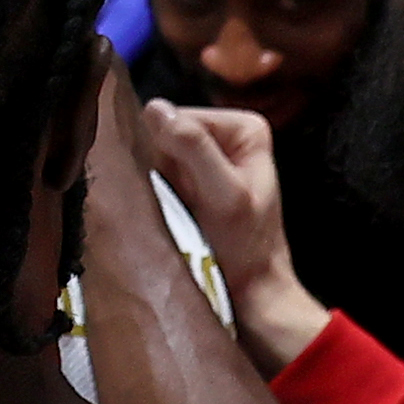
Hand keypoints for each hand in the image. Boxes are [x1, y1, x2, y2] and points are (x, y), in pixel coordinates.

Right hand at [138, 101, 331, 371]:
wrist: (250, 294)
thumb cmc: (244, 249)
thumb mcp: (223, 196)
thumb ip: (194, 149)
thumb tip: (153, 109)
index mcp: (244, 127)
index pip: (178, 116)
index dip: (170, 152)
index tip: (186, 189)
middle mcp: (226, 135)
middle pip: (165, 133)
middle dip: (162, 167)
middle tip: (179, 203)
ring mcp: (206, 159)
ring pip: (156, 155)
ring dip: (156, 183)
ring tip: (175, 211)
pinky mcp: (190, 183)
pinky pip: (157, 175)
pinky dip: (156, 195)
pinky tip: (169, 214)